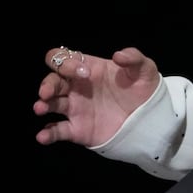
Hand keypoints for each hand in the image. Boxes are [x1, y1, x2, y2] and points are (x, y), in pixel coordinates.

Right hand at [32, 46, 160, 147]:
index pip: (64, 59)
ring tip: (40, 108)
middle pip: (52, 80)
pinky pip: (58, 131)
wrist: (152, 117)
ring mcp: (75, 109)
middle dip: (48, 84)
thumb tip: (118, 55)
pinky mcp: (78, 129)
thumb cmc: (143, 89)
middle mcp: (77, 88)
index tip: (83, 73)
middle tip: (48, 92)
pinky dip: (48, 134)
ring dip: (43, 105)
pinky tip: (43, 136)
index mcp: (88, 68)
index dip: (66, 62)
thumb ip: (134, 58)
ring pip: (51, 104)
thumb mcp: (144, 69)